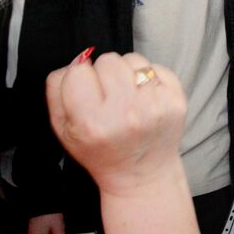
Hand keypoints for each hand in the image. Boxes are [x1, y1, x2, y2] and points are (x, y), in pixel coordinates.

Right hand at [46, 50, 186, 197]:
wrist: (141, 174)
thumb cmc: (99, 150)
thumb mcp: (63, 128)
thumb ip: (57, 89)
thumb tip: (78, 59)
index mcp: (92, 123)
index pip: (79, 70)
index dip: (81, 78)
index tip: (88, 92)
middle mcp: (126, 114)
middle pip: (107, 60)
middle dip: (105, 74)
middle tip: (109, 97)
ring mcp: (154, 107)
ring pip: (132, 60)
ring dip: (127, 73)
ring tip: (128, 98)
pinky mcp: (175, 102)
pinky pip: (157, 67)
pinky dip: (149, 78)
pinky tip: (146, 100)